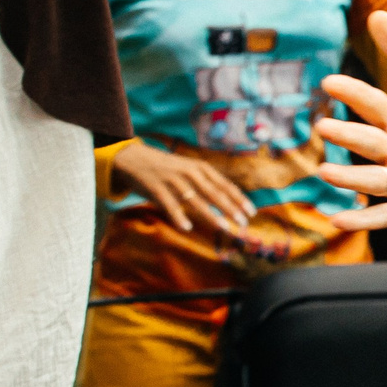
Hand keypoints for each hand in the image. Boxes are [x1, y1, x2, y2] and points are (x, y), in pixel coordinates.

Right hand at [112, 140, 256, 233]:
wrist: (135, 158)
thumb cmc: (168, 168)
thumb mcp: (190, 169)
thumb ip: (207, 182)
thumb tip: (230, 200)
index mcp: (200, 168)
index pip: (225, 185)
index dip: (239, 199)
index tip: (252, 213)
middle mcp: (189, 173)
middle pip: (214, 193)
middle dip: (230, 208)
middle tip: (243, 223)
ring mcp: (173, 180)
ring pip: (195, 200)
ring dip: (210, 214)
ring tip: (223, 227)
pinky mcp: (156, 188)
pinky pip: (170, 204)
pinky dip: (178, 215)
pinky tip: (187, 227)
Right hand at [314, 11, 386, 232]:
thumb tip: (376, 14)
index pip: (374, 104)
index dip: (355, 94)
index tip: (329, 83)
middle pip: (369, 142)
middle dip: (348, 136)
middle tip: (323, 128)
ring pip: (371, 180)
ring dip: (349, 178)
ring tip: (325, 172)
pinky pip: (384, 216)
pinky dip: (362, 220)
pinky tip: (337, 220)